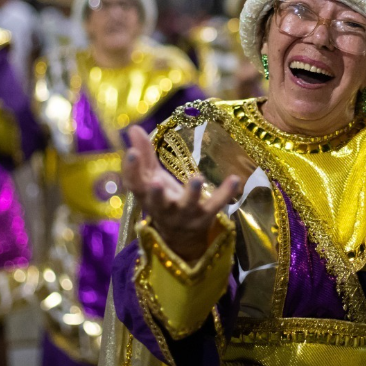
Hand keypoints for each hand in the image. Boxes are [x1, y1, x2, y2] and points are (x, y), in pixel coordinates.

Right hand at [123, 126, 241, 262]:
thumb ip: (144, 154)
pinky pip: (215, 205)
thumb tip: (133, 128)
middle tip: (155, 182)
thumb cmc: (163, 199)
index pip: (134, 184)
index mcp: (147, 196)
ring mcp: (185, 214)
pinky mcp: (205, 216)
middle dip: (156, 193)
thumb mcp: (152, 177)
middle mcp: (163, 208)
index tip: (131, 152)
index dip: (131, 169)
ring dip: (192, 193)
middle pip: (157, 202)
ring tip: (197, 178)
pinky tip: (235, 179)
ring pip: (188, 205)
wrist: (179, 237)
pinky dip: (225, 193)